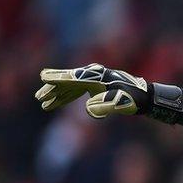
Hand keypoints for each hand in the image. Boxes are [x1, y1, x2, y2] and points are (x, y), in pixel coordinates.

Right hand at [35, 63, 150, 118]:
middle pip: (68, 81)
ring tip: (43, 103)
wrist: (144, 97)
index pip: (73, 77)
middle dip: (53, 89)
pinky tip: (56, 102)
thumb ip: (104, 105)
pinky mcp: (95, 85)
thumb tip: (88, 109)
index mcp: (97, 76)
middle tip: (39, 97)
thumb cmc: (132, 100)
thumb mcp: (119, 104)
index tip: (43, 77)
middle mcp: (94, 74)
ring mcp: (94, 78)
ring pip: (70, 86)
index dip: (58, 78)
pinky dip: (66, 96)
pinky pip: (76, 90)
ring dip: (57, 94)